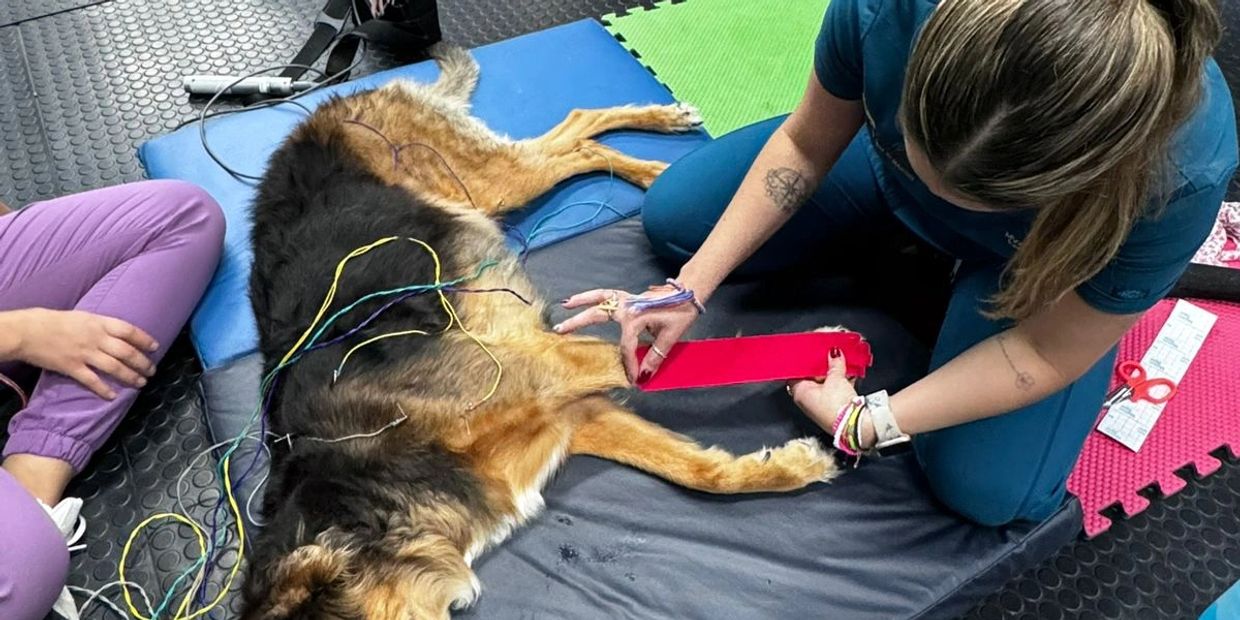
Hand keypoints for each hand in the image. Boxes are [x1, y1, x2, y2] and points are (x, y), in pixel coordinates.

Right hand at [5, 309, 158, 398]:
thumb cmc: (53, 321)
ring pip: (114, 367)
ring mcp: (84, 353)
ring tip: (141, 383)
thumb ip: (100, 325)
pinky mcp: (72, 367)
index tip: (155, 348)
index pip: (129, 331)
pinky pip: (92, 380)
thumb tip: (117, 333)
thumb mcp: (82, 316)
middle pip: (126, 352)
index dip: (144, 340)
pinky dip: (104, 389)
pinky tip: (113, 396)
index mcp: (99, 323)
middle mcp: (95, 338)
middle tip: (152, 370)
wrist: (28, 331)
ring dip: (130, 376)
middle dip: (142, 363)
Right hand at [554, 287, 699, 382]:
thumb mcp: (670, 337)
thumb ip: (654, 356)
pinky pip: (607, 295)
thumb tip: (644, 376)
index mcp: (635, 317)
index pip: (626, 346)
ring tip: (565, 304)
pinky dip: (594, 296)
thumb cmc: (681, 312)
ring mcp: (626, 300)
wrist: (689, 293)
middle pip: (597, 314)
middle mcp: (626, 307)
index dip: (629, 364)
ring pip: (599, 297)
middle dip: (578, 323)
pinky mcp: (628, 298)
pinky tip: (583, 299)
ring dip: (582, 300)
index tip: (632, 380)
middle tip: (559, 331)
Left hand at [787, 349, 870, 445]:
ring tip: (841, 362)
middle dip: (821, 367)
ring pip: (824, 384)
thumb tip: (834, 353)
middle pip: (811, 378)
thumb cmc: (838, 406)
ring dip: (832, 374)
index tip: (811, 352)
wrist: (854, 426)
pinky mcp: (832, 409)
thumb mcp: (836, 378)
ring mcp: (820, 406)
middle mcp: (807, 401)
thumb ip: (834, 363)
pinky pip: (834, 391)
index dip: (804, 362)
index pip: (796, 373)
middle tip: (828, 355)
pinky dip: (840, 382)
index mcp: (800, 393)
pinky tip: (849, 374)